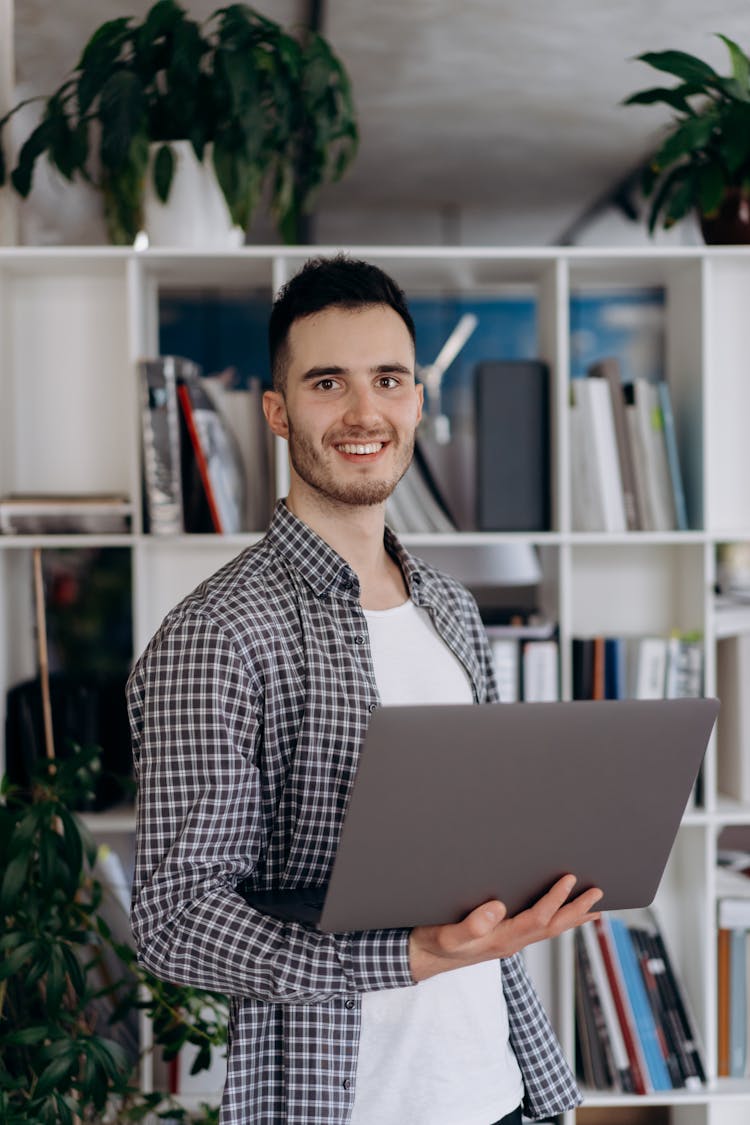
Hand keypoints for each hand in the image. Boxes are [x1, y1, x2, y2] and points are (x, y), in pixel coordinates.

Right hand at [409, 874, 602, 982]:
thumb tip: (499, 906)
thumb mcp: (446, 933)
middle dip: (577, 910)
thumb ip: (471, 923)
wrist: (422, 958)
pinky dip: (555, 921)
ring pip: (548, 930)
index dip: (556, 899)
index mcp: (501, 939)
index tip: (570, 879)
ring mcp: (509, 943)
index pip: (538, 918)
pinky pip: (537, 930)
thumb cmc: (432, 943)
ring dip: (572, 917)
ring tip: (592, 908)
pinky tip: (559, 915)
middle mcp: (511, 942)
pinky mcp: (503, 939)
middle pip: (553, 927)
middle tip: (599, 894)